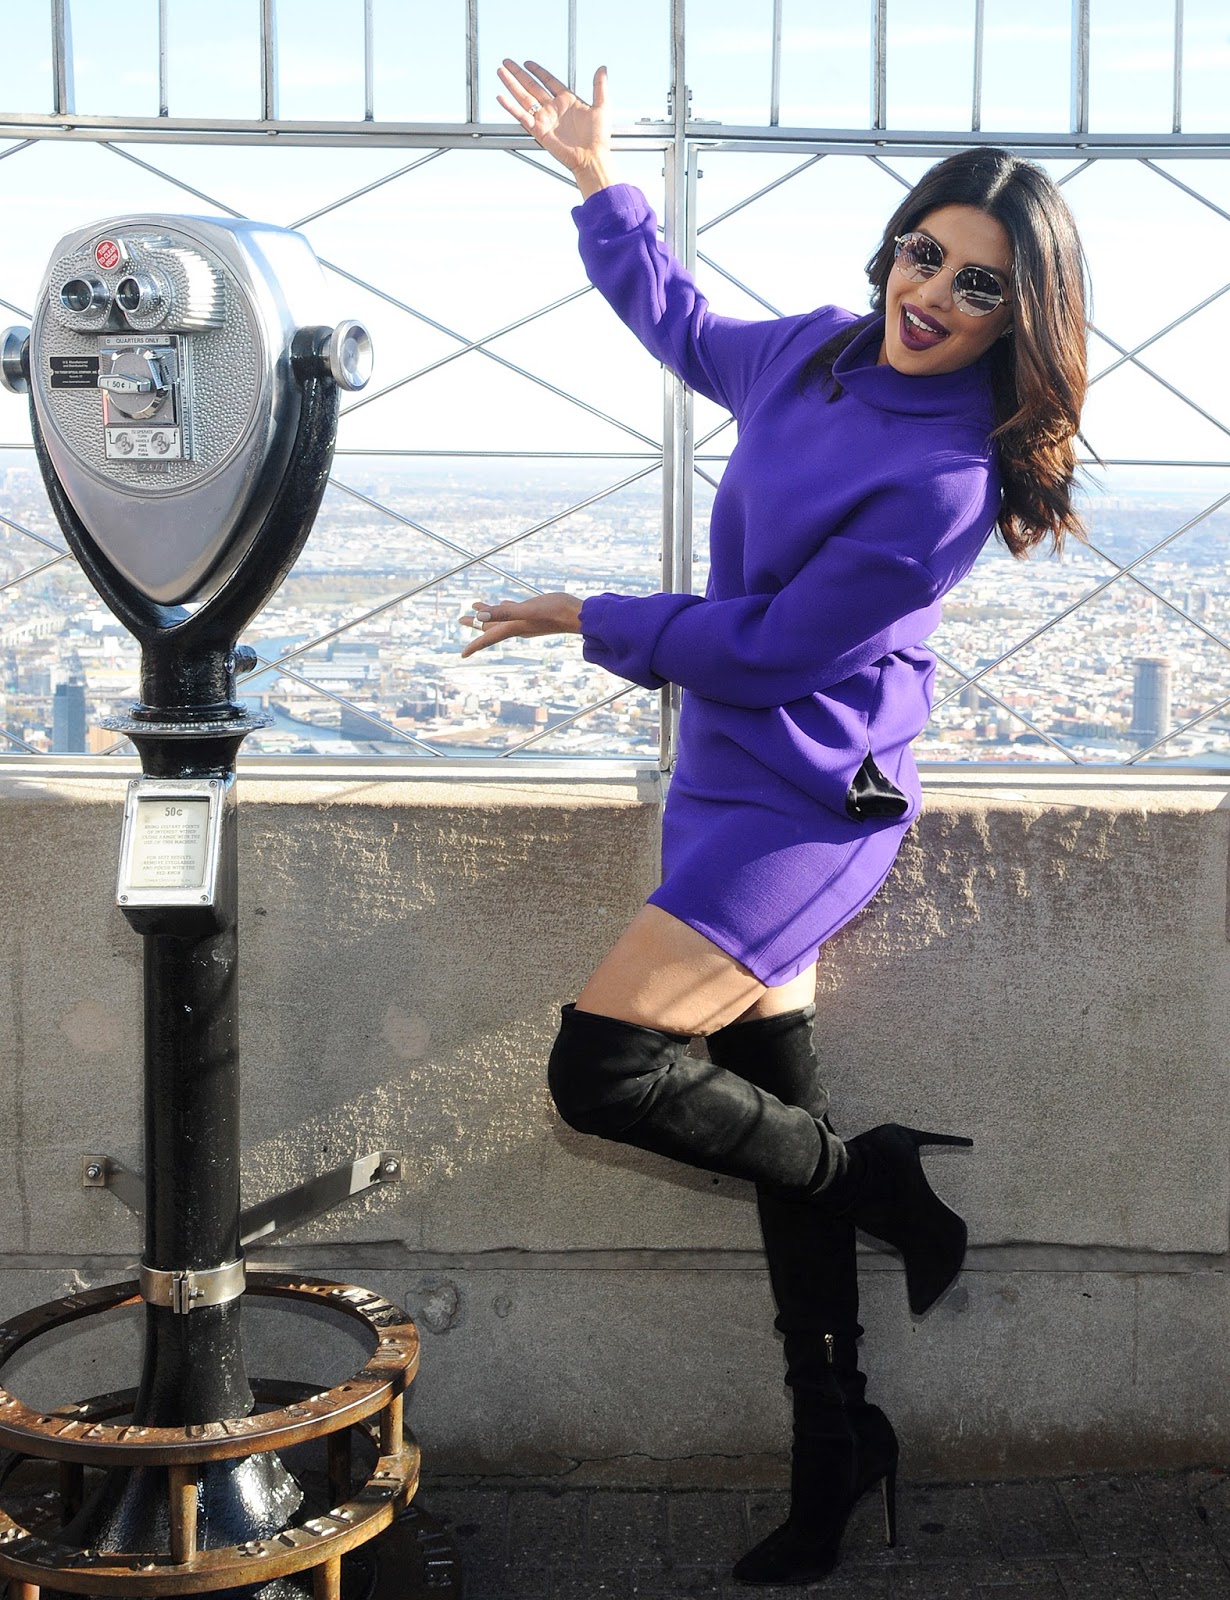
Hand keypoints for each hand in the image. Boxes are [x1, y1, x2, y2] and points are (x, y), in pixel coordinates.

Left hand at [460, 592, 583, 658]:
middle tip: (460, 619)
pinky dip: (504, 608)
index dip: (474, 645)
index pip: (488, 638)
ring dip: (488, 615)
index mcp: (514, 627)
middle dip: (475, 624)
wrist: (579, 615)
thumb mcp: (528, 609)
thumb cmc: (556, 612)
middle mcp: (518, 627)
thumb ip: (504, 612)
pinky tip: (503, 602)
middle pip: (491, 628)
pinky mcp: (534, 614)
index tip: (462, 655)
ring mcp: (526, 622)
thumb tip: (480, 617)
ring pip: (501, 619)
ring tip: (475, 608)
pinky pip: (514, 611)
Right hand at [496, 60, 615, 197]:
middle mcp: (553, 108)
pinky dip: (511, 107)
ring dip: (511, 84)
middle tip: (507, 62)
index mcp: (567, 100)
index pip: (548, 80)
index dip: (538, 71)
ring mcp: (545, 119)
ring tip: (500, 72)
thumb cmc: (598, 137)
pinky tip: (501, 97)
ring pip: (524, 98)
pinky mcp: (539, 131)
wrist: (592, 157)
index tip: (528, 63)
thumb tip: (602, 68)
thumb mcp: (602, 106)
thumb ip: (599, 86)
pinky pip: (522, 116)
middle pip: (531, 86)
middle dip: (518, 74)